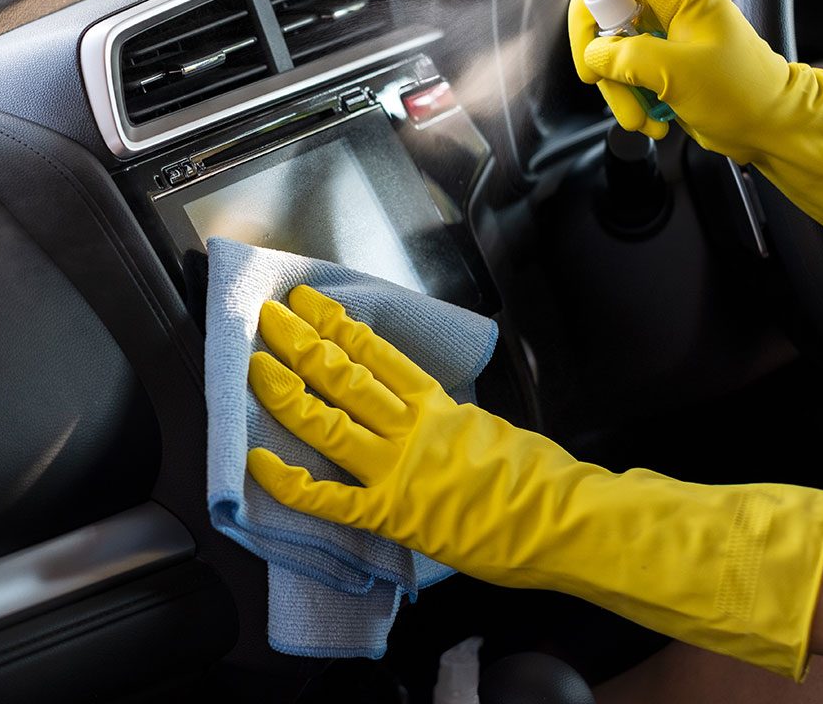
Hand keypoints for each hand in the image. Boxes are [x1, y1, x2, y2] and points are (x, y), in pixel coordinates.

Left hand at [247, 285, 822, 678]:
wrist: (565, 520)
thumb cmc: (541, 480)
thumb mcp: (492, 431)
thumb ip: (451, 421)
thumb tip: (431, 416)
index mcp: (438, 404)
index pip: (378, 353)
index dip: (338, 325)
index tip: (311, 303)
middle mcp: (411, 427)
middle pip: (345, 375)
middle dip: (302, 343)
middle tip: (269, 317)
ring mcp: (398, 468)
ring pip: (330, 421)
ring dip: (288, 390)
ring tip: (257, 363)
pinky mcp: (391, 513)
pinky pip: (329, 498)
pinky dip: (289, 482)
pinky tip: (257, 462)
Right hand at [535, 0, 822, 262]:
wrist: (766, 125)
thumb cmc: (743, 93)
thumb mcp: (681, 75)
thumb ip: (629, 58)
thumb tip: (597, 54)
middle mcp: (667, 3)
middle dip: (590, 45)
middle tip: (596, 77)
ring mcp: (658, 33)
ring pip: (605, 45)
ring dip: (613, 87)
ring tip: (638, 115)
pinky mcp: (653, 62)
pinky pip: (617, 71)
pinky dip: (624, 99)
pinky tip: (649, 118)